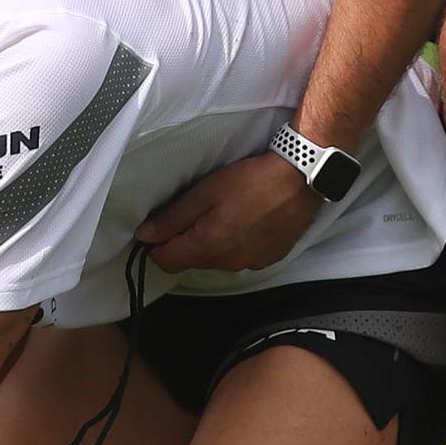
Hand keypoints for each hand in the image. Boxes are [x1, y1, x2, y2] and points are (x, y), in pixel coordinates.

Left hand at [137, 151, 320, 273]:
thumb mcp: (205, 192)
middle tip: (196, 209)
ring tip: (225, 212)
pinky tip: (246, 220)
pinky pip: (241, 256)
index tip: (160, 227)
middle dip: (186, 241)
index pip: (166, 263)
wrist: (300, 181)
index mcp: (207, 248)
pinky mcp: (268, 258)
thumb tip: (145, 235)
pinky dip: (236, 243)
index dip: (156, 246)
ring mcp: (250, 263)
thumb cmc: (251, 181)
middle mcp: (227, 263)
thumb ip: (173, 218)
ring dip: (212, 242)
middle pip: (192, 261)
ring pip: (217, 260)